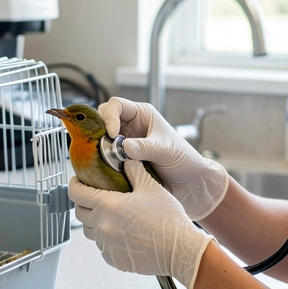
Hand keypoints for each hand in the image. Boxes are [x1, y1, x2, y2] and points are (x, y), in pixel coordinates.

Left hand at [69, 160, 215, 288]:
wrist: (180, 249)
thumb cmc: (168, 218)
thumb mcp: (151, 187)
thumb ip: (134, 171)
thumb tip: (127, 159)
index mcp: (108, 205)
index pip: (77, 193)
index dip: (74, 184)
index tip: (76, 181)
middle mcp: (102, 226)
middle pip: (79, 213)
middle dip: (83, 203)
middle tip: (94, 197)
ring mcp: (107, 245)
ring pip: (91, 232)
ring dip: (96, 222)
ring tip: (111, 216)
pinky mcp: (114, 259)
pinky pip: (103, 247)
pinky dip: (108, 239)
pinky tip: (123, 233)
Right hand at [98, 97, 228, 219]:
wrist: (188, 184)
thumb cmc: (183, 160)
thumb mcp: (165, 150)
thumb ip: (145, 147)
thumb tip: (123, 147)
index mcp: (142, 115)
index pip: (116, 105)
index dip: (110, 116)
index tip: (112, 134)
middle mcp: (130, 126)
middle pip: (103, 118)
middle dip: (99, 130)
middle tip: (101, 145)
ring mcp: (124, 142)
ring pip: (101, 138)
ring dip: (99, 146)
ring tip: (102, 158)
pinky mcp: (121, 159)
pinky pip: (105, 156)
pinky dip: (102, 160)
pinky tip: (105, 168)